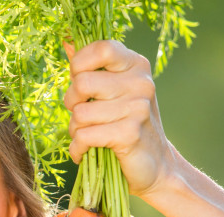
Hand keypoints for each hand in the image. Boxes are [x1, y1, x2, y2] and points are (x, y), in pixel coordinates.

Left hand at [63, 40, 177, 198]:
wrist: (155, 165)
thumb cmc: (125, 125)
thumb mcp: (113, 92)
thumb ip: (91, 69)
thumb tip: (68, 43)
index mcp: (135, 65)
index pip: (101, 48)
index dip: (79, 65)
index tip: (79, 82)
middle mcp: (140, 82)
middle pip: (81, 84)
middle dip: (71, 103)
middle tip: (81, 115)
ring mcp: (137, 108)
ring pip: (80, 114)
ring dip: (75, 130)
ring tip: (88, 136)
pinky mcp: (130, 134)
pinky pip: (84, 137)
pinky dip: (77, 149)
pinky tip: (84, 152)